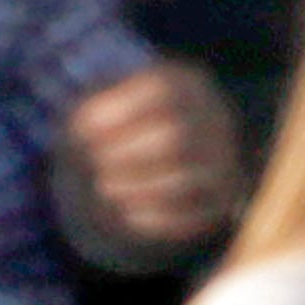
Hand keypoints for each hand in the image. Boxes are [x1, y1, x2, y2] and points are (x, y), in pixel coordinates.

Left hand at [58, 56, 243, 259]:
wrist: (183, 153)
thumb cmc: (136, 124)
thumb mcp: (119, 103)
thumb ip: (99, 110)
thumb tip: (83, 126)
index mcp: (190, 86)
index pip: (162, 91)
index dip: (118, 111)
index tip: (83, 128)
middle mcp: (214, 121)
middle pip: (174, 138)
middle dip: (125, 153)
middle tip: (96, 161)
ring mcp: (221, 163)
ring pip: (183, 181)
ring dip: (135, 187)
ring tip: (106, 186)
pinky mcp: (217, 203)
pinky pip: (189, 217)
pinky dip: (152, 218)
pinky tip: (126, 211)